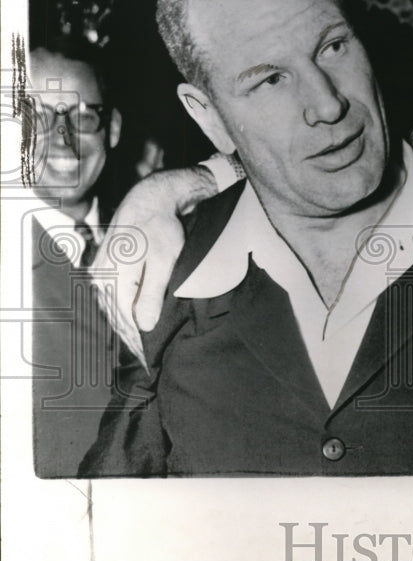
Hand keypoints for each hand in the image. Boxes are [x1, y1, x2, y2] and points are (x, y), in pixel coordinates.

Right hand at [93, 166, 217, 363]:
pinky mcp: (104, 267)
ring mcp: (100, 271)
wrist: (150, 200)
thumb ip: (152, 293)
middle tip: (144, 360)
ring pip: (110, 307)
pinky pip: (110, 296)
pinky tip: (129, 321)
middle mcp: (101, 276)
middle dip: (129, 338)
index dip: (136, 341)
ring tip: (137, 346)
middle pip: (114, 316)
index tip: (147, 359)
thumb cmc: (161, 228)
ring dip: (122, 326)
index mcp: (115, 277)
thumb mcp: (164, 260)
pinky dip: (119, 311)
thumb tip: (143, 325)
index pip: (124, 319)